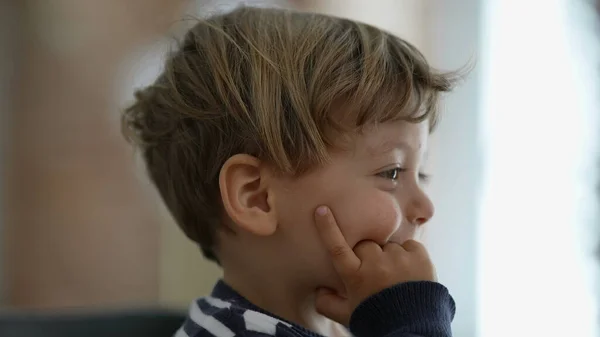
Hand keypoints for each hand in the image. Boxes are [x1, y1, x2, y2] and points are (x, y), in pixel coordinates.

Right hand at [313, 206, 436, 325]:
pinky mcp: (419, 257)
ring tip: (396, 279)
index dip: (327, 227)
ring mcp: (398, 258)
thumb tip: (318, 289)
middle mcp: (374, 263)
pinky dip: (409, 255)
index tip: (321, 209)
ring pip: (388, 246)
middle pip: (365, 245)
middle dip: (368, 256)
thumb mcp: (346, 316)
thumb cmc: (377, 321)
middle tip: (376, 276)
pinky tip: (409, 273)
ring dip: (390, 258)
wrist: (413, 330)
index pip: (336, 246)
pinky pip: (410, 246)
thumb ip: (327, 302)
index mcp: (354, 275)